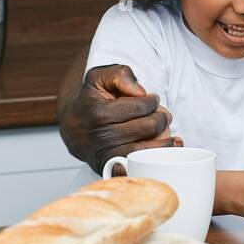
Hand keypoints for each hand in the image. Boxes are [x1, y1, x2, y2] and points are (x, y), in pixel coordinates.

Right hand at [60, 65, 181, 173]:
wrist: (74, 129)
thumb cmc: (91, 102)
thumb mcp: (98, 78)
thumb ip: (119, 74)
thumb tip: (140, 92)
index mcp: (98, 113)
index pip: (142, 106)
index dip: (152, 101)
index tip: (151, 100)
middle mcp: (101, 136)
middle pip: (150, 126)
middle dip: (161, 117)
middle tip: (161, 115)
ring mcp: (107, 155)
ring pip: (150, 148)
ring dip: (165, 138)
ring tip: (165, 129)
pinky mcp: (112, 169)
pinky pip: (142, 166)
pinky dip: (159, 157)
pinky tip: (169, 147)